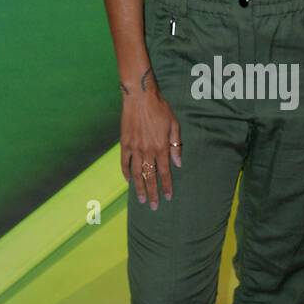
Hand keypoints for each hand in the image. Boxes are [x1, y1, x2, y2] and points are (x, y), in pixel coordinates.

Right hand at [120, 81, 181, 209]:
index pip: (165, 172)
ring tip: (142, 200)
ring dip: (139, 188)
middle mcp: (147, 151)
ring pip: (137, 173)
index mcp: (161, 147)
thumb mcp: (174, 125)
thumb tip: (178, 163)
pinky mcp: (125, 143)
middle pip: (150, 177)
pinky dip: (126, 173)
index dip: (167, 186)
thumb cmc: (160, 108)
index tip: (168, 197)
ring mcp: (134, 148)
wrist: (140, 97)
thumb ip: (176, 145)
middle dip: (153, 193)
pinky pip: (124, 162)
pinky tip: (129, 181)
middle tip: (154, 206)